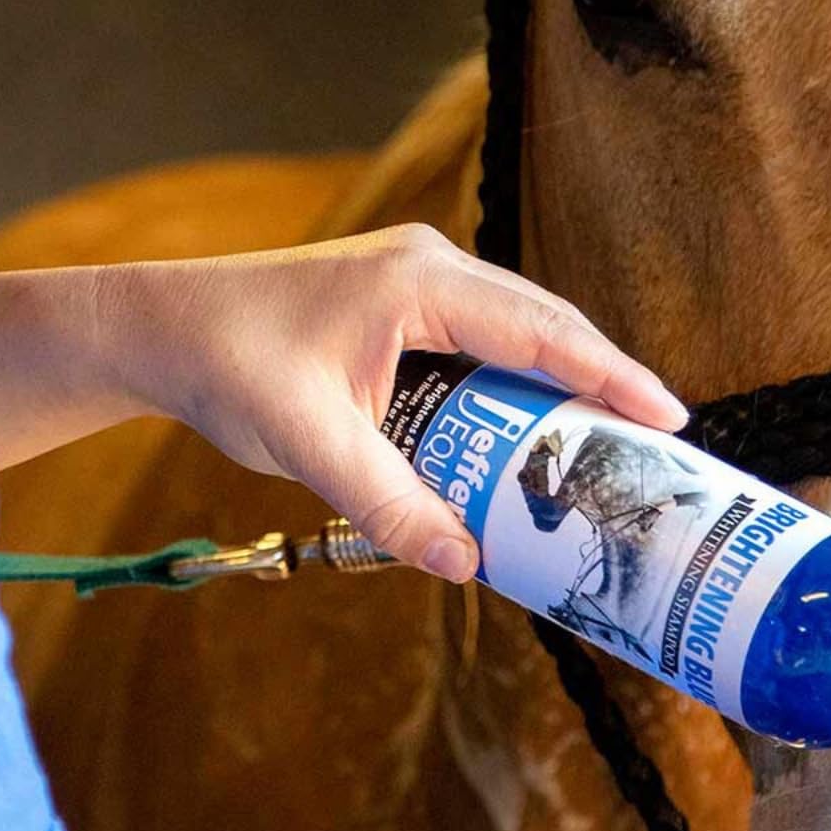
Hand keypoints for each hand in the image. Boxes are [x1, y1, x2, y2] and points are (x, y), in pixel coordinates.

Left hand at [100, 226, 685, 578]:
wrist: (160, 327)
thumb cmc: (228, 364)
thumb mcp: (311, 445)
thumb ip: (389, 504)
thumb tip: (464, 562)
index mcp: (420, 284)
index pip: (542, 330)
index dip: (611, 375)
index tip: (670, 418)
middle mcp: (429, 267)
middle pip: (543, 324)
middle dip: (599, 382)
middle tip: (656, 444)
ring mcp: (416, 278)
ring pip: (514, 330)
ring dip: (555, 384)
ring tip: (605, 444)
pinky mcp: (399, 301)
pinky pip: (479, 339)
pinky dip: (510, 383)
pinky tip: (525, 431)